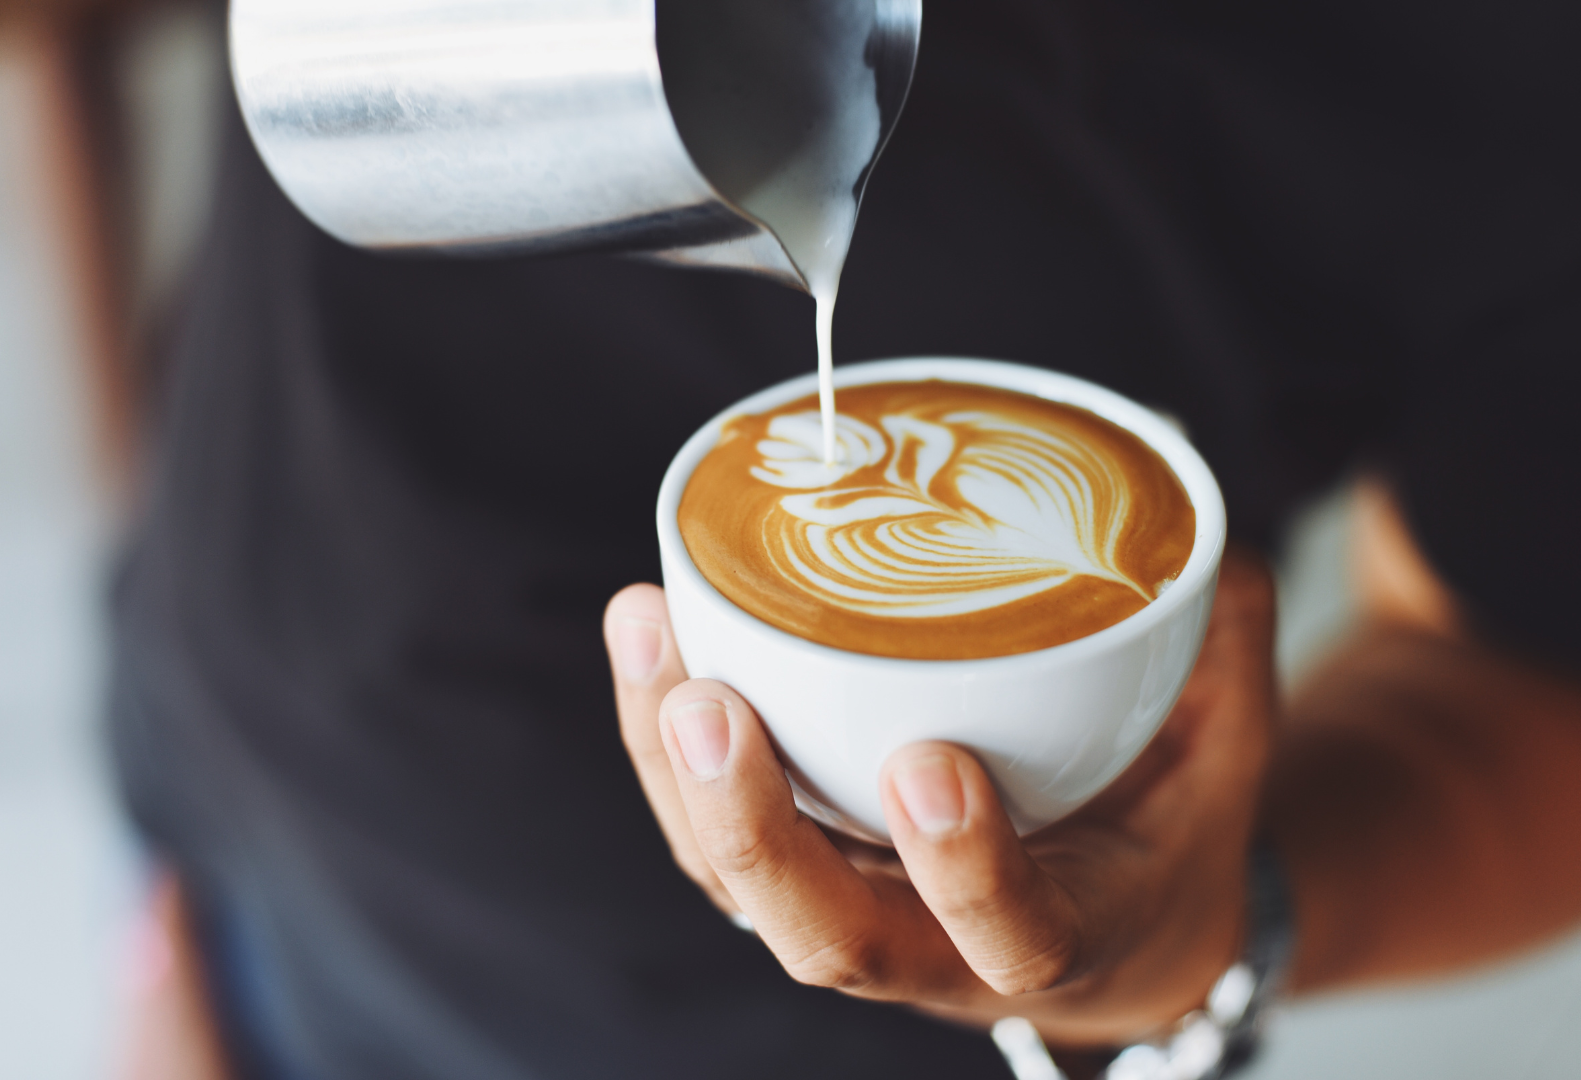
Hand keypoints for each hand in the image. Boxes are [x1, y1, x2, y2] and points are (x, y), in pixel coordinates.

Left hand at [604, 551, 1275, 1045]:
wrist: (1112, 924)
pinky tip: (648, 630)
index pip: (1010, 939)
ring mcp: (853, 908)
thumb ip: (1220, 644)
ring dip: (674, 767)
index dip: (966, 871)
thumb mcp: (1226, 754)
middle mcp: (935, 949)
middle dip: (753, 828)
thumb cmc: (1164, 833)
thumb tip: (1194, 512)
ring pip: (736, 881)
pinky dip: (663, 738)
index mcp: (1061, 938)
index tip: (933, 766)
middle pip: (824, 936)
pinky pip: (709, 829)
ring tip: (649, 630)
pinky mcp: (800, 865)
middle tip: (710, 707)